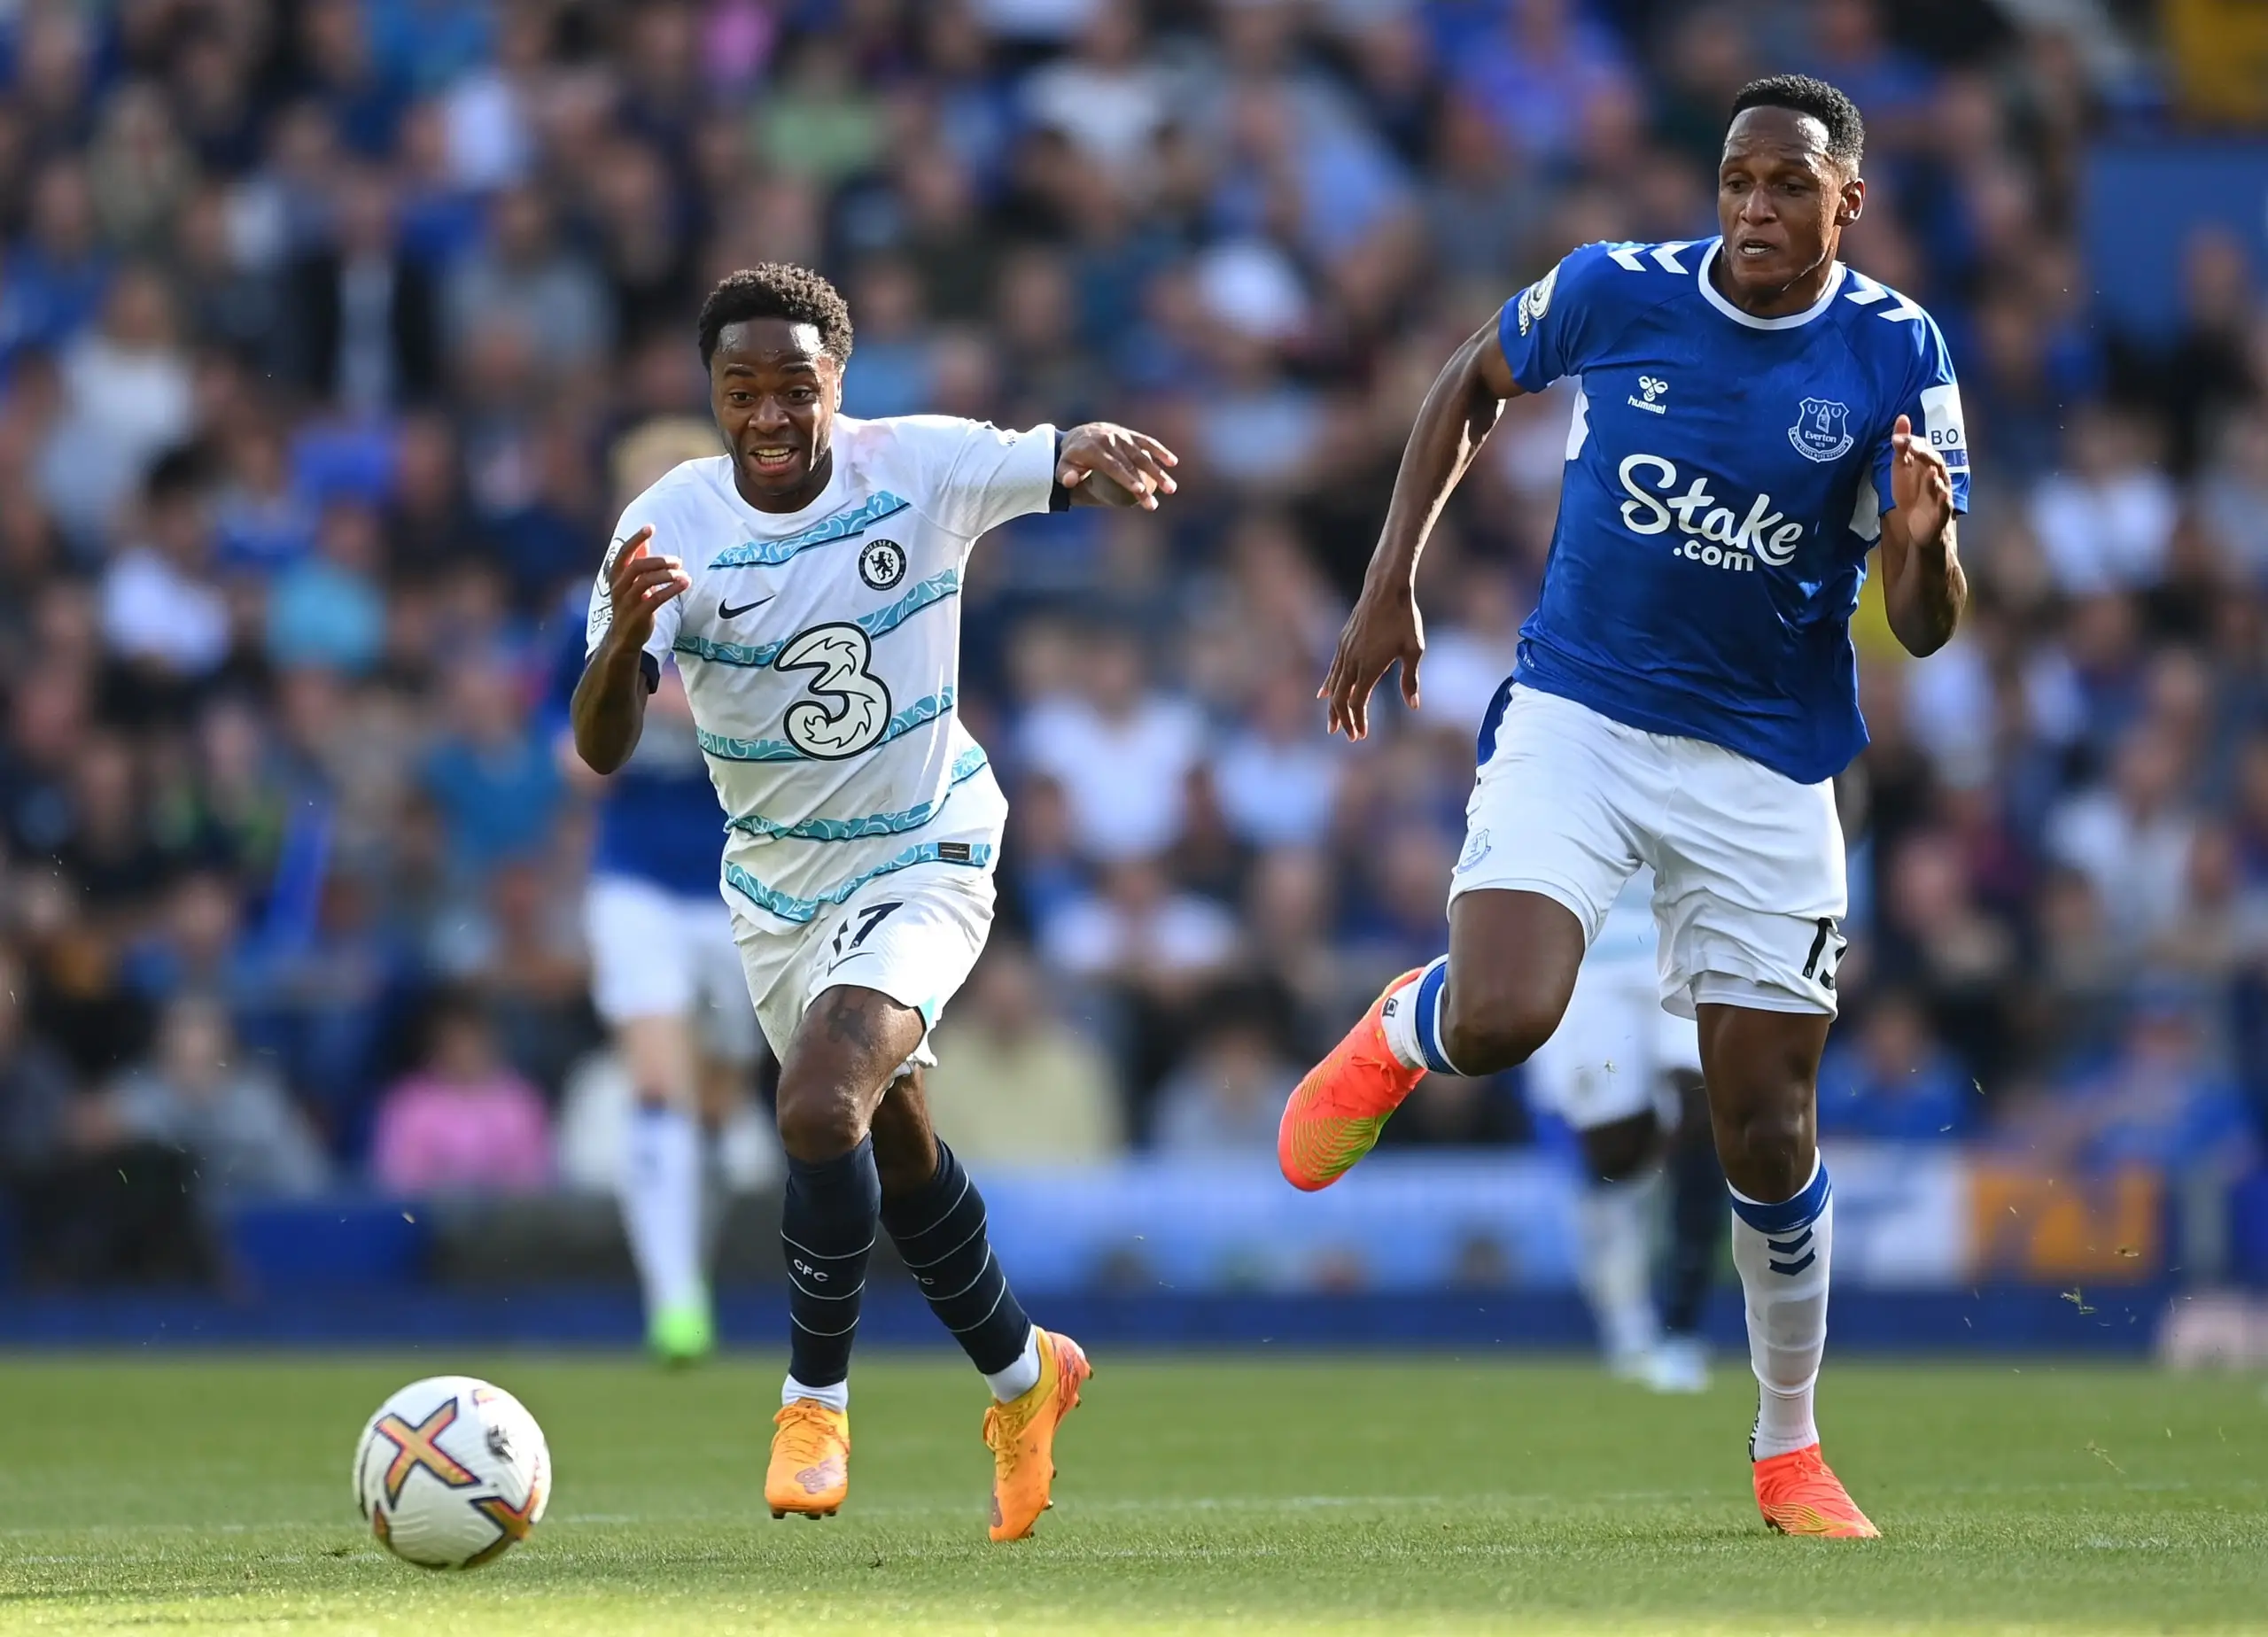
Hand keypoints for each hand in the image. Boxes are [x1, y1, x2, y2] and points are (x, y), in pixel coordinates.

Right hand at [602, 525, 689, 649]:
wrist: (623, 639)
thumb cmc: (630, 606)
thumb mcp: (630, 583)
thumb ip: (637, 562)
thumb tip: (645, 541)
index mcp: (616, 576)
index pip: (624, 553)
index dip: (636, 539)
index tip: (650, 527)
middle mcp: (618, 587)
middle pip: (636, 566)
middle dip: (658, 560)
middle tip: (677, 561)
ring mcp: (627, 602)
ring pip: (646, 582)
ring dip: (667, 575)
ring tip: (684, 574)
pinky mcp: (638, 615)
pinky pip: (656, 599)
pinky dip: (671, 590)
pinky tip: (684, 584)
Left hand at [1057, 423, 1178, 509]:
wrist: (1081, 434)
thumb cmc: (1073, 458)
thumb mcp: (1064, 466)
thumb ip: (1065, 474)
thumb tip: (1071, 481)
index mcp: (1095, 449)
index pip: (1114, 465)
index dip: (1127, 478)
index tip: (1139, 491)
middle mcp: (1111, 440)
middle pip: (1132, 465)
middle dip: (1146, 484)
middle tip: (1154, 504)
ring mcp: (1123, 436)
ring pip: (1143, 455)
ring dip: (1159, 472)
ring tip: (1171, 489)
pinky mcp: (1131, 434)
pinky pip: (1147, 442)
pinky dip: (1160, 451)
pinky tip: (1173, 462)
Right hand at [1318, 583, 1424, 739]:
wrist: (1385, 588)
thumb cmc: (1404, 618)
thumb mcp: (1414, 649)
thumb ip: (1410, 679)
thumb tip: (1413, 705)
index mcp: (1369, 666)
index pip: (1357, 702)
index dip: (1357, 721)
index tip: (1360, 735)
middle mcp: (1352, 661)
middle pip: (1340, 698)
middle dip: (1342, 719)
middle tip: (1347, 735)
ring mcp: (1345, 651)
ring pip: (1333, 685)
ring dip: (1332, 706)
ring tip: (1332, 723)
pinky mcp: (1343, 641)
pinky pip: (1332, 669)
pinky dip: (1328, 685)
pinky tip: (1324, 694)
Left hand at [1888, 413, 1952, 546]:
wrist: (1918, 525)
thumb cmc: (1912, 493)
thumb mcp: (1902, 469)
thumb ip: (1902, 447)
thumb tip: (1902, 418)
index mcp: (1928, 464)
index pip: (1923, 449)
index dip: (1912, 443)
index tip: (1897, 438)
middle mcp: (1938, 476)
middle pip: (1935, 462)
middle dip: (1924, 454)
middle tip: (1911, 447)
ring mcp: (1942, 493)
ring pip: (1942, 482)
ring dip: (1936, 476)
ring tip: (1929, 469)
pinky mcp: (1942, 511)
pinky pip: (1945, 504)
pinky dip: (1944, 497)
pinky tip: (1941, 492)